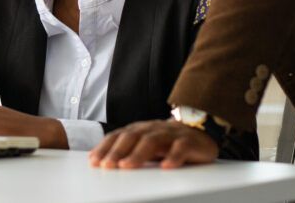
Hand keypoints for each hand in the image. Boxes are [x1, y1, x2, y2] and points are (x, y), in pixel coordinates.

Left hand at [88, 119, 217, 168]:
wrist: (200, 130)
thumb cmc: (167, 141)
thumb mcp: (145, 144)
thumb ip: (127, 150)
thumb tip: (102, 161)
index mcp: (140, 130)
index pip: (119, 136)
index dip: (105, 147)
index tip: (94, 161)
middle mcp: (153, 129)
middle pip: (132, 137)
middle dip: (117, 151)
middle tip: (107, 165)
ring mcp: (171, 134)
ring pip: (153, 141)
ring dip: (138, 154)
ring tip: (127, 166)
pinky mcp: (189, 142)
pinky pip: (181, 148)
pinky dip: (173, 156)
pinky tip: (166, 166)